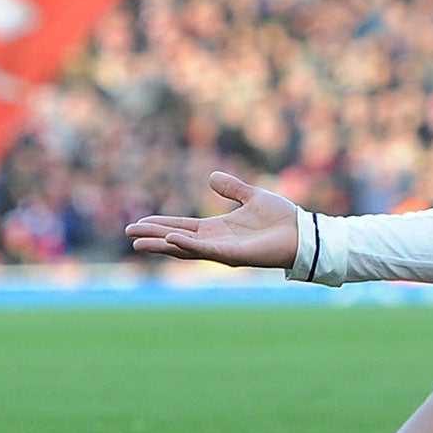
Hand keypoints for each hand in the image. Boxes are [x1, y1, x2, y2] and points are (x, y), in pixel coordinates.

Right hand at [125, 171, 299, 269]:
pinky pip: (207, 251)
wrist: (303, 232)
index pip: (182, 227)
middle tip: (129, 232)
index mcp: (218, 229)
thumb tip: (211, 177)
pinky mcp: (234, 255)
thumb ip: (232, 188)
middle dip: (154, 236)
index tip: (139, 224)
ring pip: (186, 248)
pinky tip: (172, 239)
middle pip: (177, 239)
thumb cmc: (281, 218)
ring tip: (139, 241)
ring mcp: (224, 250)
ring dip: (163, 244)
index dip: (161, 225)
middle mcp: (217, 242)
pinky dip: (188, 245)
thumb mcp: (252, 196)